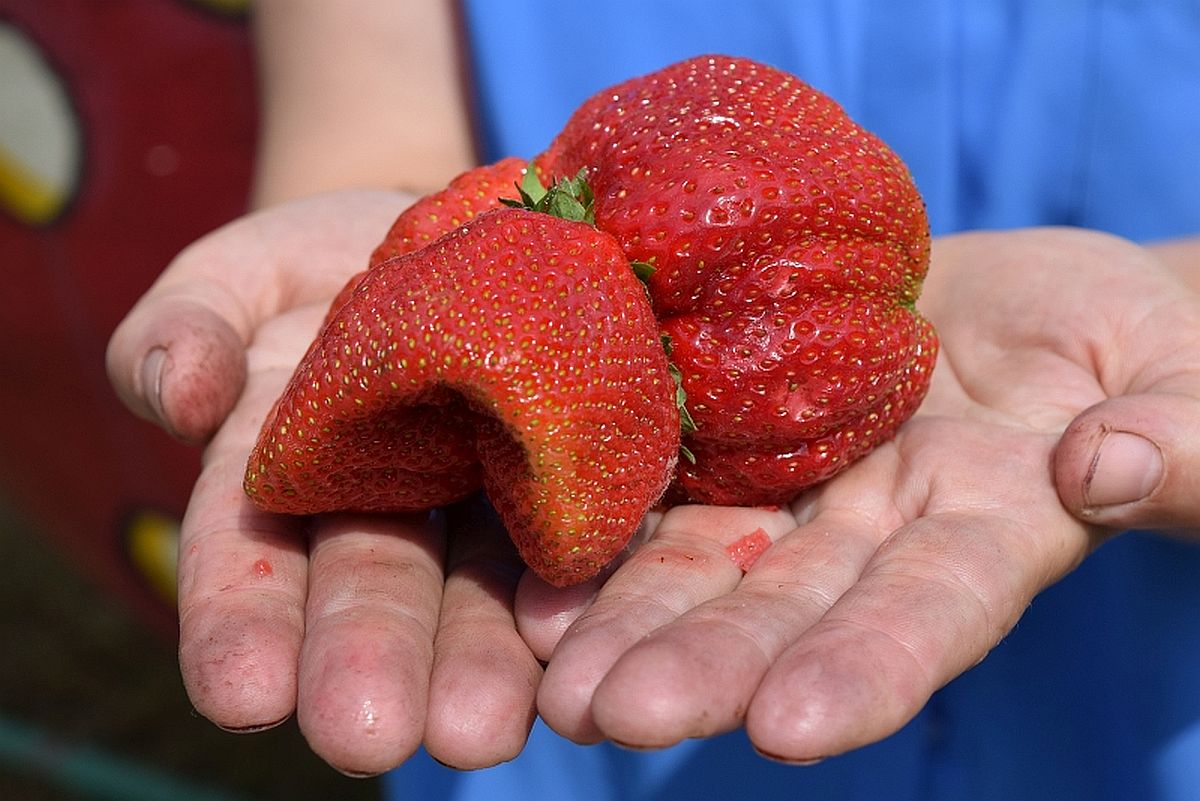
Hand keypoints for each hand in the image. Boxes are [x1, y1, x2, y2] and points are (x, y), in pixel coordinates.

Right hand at [107, 191, 545, 773]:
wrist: (473, 228)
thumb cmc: (334, 258)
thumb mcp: (247, 272)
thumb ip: (195, 323)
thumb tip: (176, 395)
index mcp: (294, 475)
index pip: (255, 557)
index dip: (242, 621)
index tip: (242, 694)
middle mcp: (398, 513)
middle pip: (381, 589)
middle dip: (371, 661)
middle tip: (369, 736)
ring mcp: (497, 505)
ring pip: (489, 590)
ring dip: (482, 662)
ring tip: (485, 727)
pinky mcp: (590, 487)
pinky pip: (595, 538)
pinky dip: (589, 592)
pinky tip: (585, 643)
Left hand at [518, 227, 1199, 760]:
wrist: (1021, 305)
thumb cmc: (1127, 342)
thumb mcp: (1182, 371)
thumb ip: (1181, 434)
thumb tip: (1109, 465)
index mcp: (991, 528)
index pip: (933, 610)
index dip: (870, 667)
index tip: (794, 729)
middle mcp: (873, 532)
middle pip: (785, 608)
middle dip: (703, 666)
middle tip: (607, 718)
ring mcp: (797, 488)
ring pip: (707, 563)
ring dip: (628, 622)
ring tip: (552, 682)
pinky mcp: (738, 432)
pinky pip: (667, 484)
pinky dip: (604, 534)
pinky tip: (531, 581)